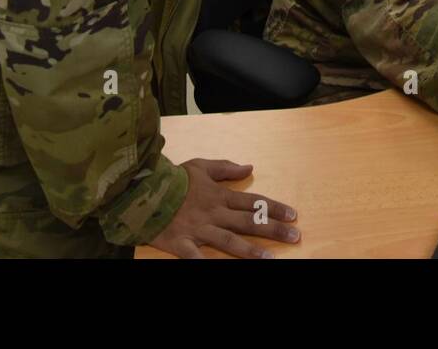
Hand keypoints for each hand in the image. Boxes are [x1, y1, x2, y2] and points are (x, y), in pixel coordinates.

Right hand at [147, 158, 299, 257]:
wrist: (143, 189)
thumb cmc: (173, 178)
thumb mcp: (202, 167)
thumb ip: (226, 168)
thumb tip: (249, 167)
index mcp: (219, 196)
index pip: (253, 202)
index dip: (274, 208)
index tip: (293, 215)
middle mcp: (213, 214)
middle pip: (248, 222)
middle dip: (273, 229)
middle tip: (295, 236)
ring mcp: (198, 230)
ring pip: (229, 241)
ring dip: (250, 251)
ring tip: (270, 259)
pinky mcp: (181, 243)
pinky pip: (195, 257)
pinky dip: (205, 264)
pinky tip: (219, 270)